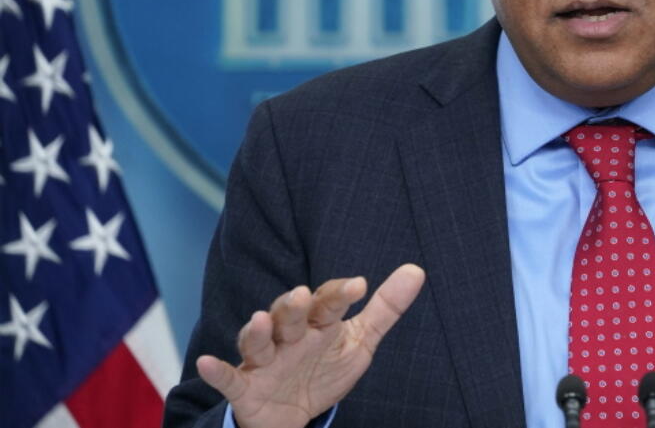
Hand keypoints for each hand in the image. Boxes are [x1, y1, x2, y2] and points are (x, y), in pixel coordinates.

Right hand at [196, 264, 425, 427]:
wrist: (293, 416)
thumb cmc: (324, 368)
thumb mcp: (359, 342)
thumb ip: (385, 309)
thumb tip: (417, 270)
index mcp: (318, 324)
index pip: (328, 303)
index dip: (340, 294)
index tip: (359, 286)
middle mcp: (288, 336)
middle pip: (289, 315)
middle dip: (295, 306)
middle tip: (303, 294)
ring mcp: (264, 361)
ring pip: (258, 342)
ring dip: (257, 331)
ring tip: (259, 318)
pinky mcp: (245, 388)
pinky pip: (229, 379)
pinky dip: (217, 372)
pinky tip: (206, 363)